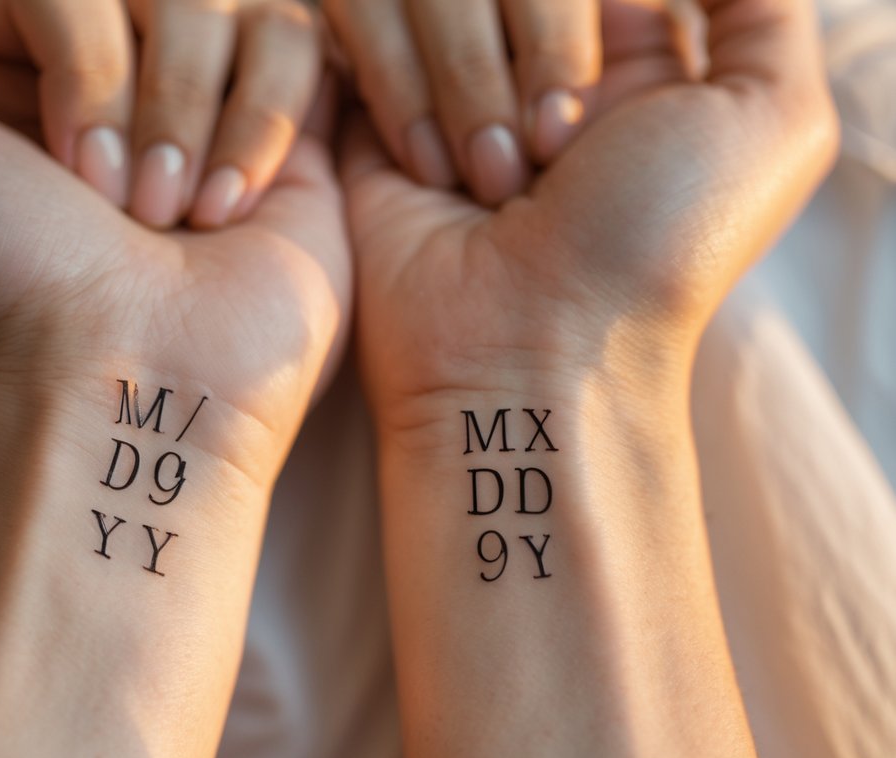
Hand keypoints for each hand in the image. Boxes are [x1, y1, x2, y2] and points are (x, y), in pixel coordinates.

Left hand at [0, 0, 348, 483]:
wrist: (117, 386)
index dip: (46, 25)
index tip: (36, 144)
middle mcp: (95, 82)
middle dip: (106, 72)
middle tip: (99, 192)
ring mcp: (193, 106)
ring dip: (179, 110)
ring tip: (166, 218)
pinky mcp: (285, 137)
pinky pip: (296, 40)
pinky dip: (255, 125)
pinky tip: (225, 211)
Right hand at [340, 0, 837, 432]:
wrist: (528, 349)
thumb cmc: (653, 245)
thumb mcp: (772, 115)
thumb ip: (758, 6)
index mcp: (628, 50)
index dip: (577, 14)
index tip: (594, 90)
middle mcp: (532, 59)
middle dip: (539, 48)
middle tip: (552, 150)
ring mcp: (450, 82)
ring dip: (466, 86)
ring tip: (488, 186)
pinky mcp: (369, 112)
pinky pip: (358, 21)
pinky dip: (398, 95)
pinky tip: (424, 174)